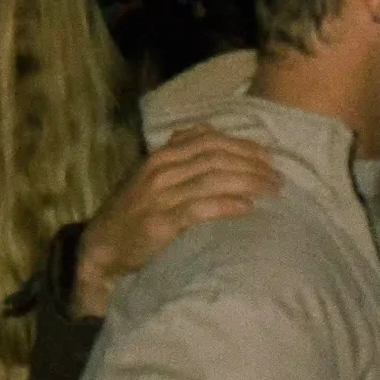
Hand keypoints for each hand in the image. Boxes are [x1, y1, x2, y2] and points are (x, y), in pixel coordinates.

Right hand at [74, 128, 278, 317]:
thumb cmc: (132, 212)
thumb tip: (207, 132)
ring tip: (271, 191)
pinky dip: (227, 205)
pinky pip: (200, 208)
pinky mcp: (161, 222)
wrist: (101, 246)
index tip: (268, 156)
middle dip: (252, 165)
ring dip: (248, 183)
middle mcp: (161, 168)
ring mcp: (160, 195)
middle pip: (216, 156)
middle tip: (278, 177)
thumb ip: (177, 154)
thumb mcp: (150, 175)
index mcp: (161, 155)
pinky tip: (246, 208)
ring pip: (212, 179)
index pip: (209, 139)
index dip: (243, 145)